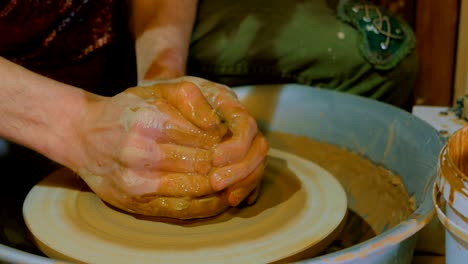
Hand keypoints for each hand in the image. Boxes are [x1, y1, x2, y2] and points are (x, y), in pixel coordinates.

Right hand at [73, 77, 267, 216]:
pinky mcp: (138, 205)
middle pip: (206, 165)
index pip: (207, 139)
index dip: (229, 143)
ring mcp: (139, 184)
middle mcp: (143, 154)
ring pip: (200, 190)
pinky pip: (184, 211)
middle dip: (231, 166)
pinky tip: (221, 197)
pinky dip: (209, 206)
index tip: (237, 142)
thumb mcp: (155, 90)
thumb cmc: (124, 111)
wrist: (83, 137)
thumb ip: (191, 101)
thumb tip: (218, 126)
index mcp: (151, 122)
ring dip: (226, 187)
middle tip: (243, 162)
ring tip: (237, 179)